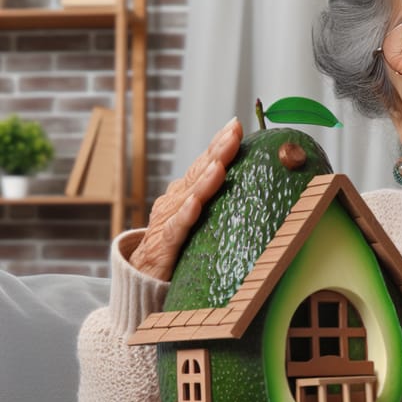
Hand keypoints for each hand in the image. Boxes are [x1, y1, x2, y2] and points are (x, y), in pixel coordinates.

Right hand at [129, 117, 242, 280]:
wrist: (143, 276)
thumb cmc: (179, 244)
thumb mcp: (201, 218)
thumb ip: (219, 201)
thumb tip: (258, 185)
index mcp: (187, 191)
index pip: (205, 163)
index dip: (219, 144)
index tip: (236, 125)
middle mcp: (176, 199)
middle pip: (199, 172)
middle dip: (217, 152)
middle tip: (232, 132)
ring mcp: (168, 220)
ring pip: (189, 196)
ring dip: (204, 180)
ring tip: (219, 165)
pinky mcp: (163, 245)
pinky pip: (175, 228)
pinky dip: (185, 215)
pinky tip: (194, 204)